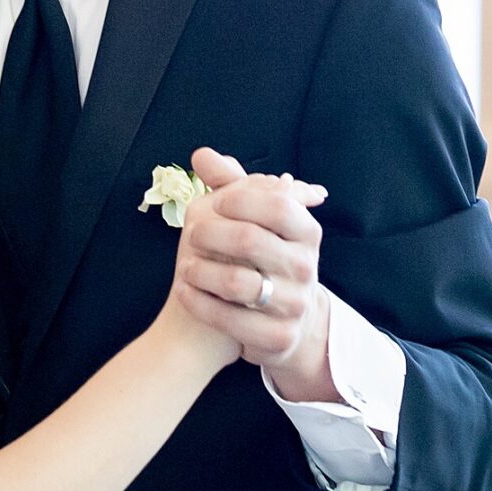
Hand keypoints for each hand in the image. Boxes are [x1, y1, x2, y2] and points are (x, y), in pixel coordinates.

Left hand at [172, 148, 332, 391]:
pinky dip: (199, 303)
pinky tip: (185, 292)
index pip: (276, 204)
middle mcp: (306, 267)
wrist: (281, 320)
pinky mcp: (279, 336)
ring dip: (201, 271)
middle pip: (250, 240)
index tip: (214, 203)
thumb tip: (201, 154)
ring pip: (238, 282)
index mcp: (307, 232)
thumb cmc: (262, 258)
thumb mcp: (254, 220)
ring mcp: (295, 304)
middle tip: (191, 235)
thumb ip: (230, 184)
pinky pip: (230, 319)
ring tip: (185, 267)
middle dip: (210, 234)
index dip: (238, 199)